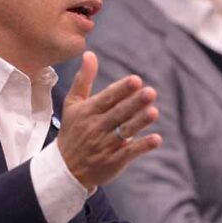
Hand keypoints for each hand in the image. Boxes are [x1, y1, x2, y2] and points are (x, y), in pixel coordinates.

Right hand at [57, 52, 161, 189]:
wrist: (65, 169)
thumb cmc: (72, 131)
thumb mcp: (72, 104)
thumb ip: (83, 79)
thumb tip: (90, 54)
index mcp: (87, 112)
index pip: (106, 99)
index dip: (121, 90)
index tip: (136, 80)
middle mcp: (95, 127)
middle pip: (118, 113)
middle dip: (134, 103)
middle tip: (150, 92)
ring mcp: (104, 145)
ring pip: (124, 131)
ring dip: (139, 122)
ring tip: (154, 112)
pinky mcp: (113, 161)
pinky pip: (129, 152)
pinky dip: (142, 146)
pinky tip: (156, 139)